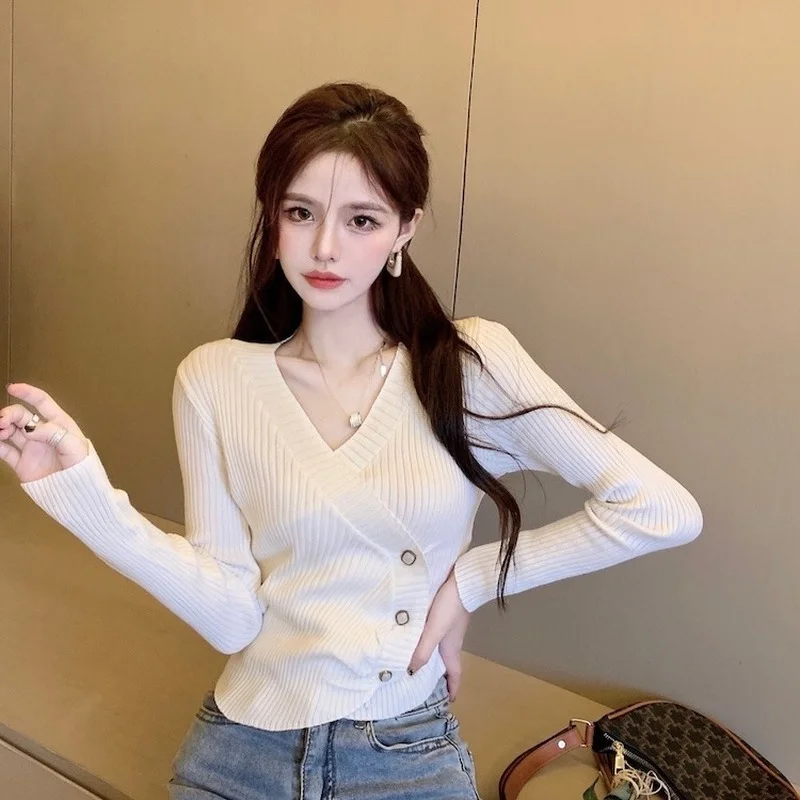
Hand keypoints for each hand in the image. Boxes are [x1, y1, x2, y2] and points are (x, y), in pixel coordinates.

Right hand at [0, 383, 89, 482]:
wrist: (77, 495)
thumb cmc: (83, 468)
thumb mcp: (75, 447)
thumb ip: (54, 434)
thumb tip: (29, 429)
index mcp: (59, 425)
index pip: (42, 403)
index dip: (28, 393)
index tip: (12, 387)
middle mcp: (43, 434)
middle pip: (22, 416)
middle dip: (9, 414)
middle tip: (2, 422)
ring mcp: (31, 448)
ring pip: (10, 431)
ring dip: (1, 427)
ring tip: (0, 432)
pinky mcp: (22, 464)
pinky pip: (4, 451)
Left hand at [407, 569, 470, 701]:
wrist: (462, 581)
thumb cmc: (449, 609)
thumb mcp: (434, 631)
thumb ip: (423, 650)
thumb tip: (410, 671)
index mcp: (452, 649)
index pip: (455, 675)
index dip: (453, 689)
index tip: (449, 701)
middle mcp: (452, 640)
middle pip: (446, 662)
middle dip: (440, 675)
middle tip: (425, 682)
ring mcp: (449, 627)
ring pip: (439, 647)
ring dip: (431, 656)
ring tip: (415, 659)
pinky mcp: (444, 614)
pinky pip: (434, 633)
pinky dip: (426, 640)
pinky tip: (415, 634)